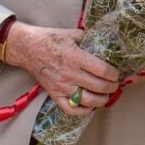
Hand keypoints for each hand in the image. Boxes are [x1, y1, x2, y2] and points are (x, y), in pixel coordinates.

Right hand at [3, 22, 119, 116]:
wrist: (27, 48)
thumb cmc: (51, 39)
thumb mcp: (73, 33)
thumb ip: (89, 39)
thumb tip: (103, 42)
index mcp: (76, 57)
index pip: (102, 70)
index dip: (113, 74)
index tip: (117, 74)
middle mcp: (70, 74)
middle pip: (98, 86)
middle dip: (111, 87)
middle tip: (115, 85)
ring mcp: (61, 86)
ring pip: (87, 100)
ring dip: (101, 100)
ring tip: (107, 96)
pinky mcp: (54, 94)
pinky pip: (69, 109)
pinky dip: (82, 111)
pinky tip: (91, 107)